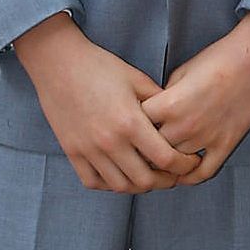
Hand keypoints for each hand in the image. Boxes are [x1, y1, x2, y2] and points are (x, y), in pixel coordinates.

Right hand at [13, 13, 192, 193]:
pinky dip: (109, 184)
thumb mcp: (137, 80)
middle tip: (173, 174)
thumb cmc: (101, 67)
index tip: (191, 162)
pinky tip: (120, 174)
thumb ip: (161, 103)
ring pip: (120, 186)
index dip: (184, 166)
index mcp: (130, 122)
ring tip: (149, 175)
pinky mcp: (72, 152)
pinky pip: (93, 182)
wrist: (58, 63)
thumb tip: (181, 121)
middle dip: (166, 181)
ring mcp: (88, 150)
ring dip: (139, 186)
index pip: (166, 159)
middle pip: (145, 180)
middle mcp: (109, 141)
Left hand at [140, 12, 249, 182]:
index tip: (132, 126)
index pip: (136, 126)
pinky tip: (183, 173)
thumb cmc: (218, 59)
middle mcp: (184, 125)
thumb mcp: (181, 72)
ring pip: (174, 164)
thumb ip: (163, 98)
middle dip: (144, 149)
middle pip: (151, 150)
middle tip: (140, 149)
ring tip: (159, 161)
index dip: (132, 126)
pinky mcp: (226, 145)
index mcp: (169, 104)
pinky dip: (190, 177)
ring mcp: (206, 138)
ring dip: (166, 163)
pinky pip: (203, 173)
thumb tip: (155, 115)